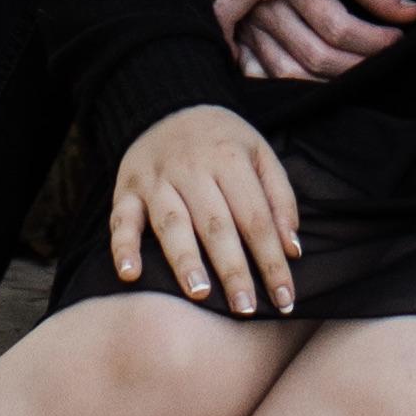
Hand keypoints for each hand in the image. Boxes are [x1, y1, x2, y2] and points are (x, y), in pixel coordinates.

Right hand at [110, 106, 302, 314]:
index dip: (271, 261)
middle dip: (233, 270)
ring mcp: (157, 180)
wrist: (167, 106)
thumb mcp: (260, 154)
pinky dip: (122, 246)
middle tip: (245, 308)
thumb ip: (279, 199)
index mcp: (230, 159)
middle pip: (216, 225)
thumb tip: (292, 250)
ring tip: (198, 294)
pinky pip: (122, 219)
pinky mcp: (127, 190)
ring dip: (184, 260)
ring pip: (172, 224)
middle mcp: (192, 169)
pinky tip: (129, 274)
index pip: (256, 218)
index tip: (285, 300)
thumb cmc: (222, 142)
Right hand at [230, 0, 415, 85]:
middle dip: (355, 66)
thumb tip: (413, 14)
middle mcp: (267, 3)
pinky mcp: (237, 33)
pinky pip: (259, 71)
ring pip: (287, 70)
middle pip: (315, 54)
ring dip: (324, 82)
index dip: (373, 41)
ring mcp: (248, 21)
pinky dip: (286, 83)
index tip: (397, 41)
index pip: (339, 28)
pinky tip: (313, 81)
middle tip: (381, 66)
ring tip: (353, 78)